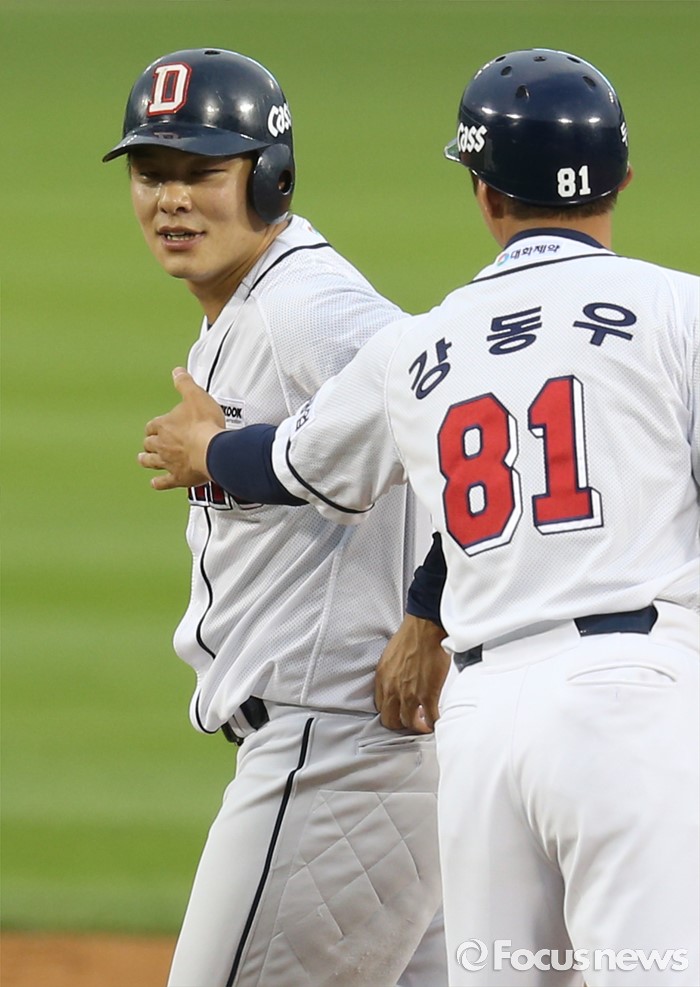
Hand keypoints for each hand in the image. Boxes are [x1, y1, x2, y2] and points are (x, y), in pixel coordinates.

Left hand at [138, 368, 225, 489]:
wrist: (213, 450)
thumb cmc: (205, 424)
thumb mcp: (195, 396)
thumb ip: (185, 384)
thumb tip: (177, 372)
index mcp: (164, 425)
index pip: (152, 425)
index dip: (153, 426)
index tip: (154, 427)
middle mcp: (163, 445)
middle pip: (149, 444)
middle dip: (147, 443)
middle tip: (146, 444)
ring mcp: (169, 462)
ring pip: (151, 462)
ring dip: (146, 461)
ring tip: (142, 461)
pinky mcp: (178, 477)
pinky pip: (165, 482)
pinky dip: (159, 483)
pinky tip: (155, 483)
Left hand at [374, 613, 449, 733]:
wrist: (426, 628)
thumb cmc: (412, 635)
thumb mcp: (392, 655)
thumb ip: (393, 671)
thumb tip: (400, 677)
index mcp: (383, 678)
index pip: (380, 706)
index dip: (391, 712)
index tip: (399, 711)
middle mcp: (392, 688)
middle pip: (390, 720)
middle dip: (401, 724)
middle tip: (411, 721)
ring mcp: (409, 694)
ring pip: (409, 723)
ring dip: (418, 726)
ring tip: (425, 724)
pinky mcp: (427, 695)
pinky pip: (430, 719)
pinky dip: (433, 723)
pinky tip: (436, 721)